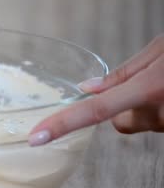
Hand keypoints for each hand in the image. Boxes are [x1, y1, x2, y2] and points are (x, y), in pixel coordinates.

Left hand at [29, 35, 163, 145]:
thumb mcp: (160, 49)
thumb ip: (123, 73)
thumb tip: (87, 90)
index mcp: (150, 88)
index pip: (95, 110)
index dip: (62, 124)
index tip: (36, 137)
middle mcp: (159, 114)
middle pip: (119, 122)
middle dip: (124, 107)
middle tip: (150, 82)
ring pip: (139, 122)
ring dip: (148, 107)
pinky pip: (156, 124)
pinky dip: (160, 110)